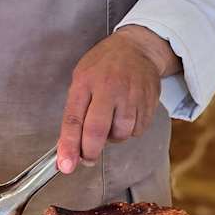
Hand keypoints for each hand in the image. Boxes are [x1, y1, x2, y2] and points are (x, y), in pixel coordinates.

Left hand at [56, 26, 178, 173]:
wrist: (137, 48)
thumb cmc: (103, 66)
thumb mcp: (81, 79)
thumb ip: (75, 112)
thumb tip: (68, 148)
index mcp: (86, 82)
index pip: (74, 119)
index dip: (69, 145)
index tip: (65, 165)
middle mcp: (109, 88)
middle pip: (97, 131)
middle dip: (90, 152)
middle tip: (87, 158)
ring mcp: (131, 96)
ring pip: (120, 135)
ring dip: (112, 137)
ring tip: (111, 120)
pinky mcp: (149, 103)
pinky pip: (136, 131)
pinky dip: (129, 130)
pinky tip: (126, 114)